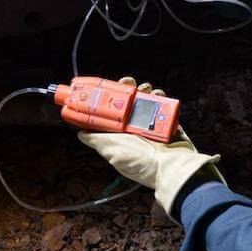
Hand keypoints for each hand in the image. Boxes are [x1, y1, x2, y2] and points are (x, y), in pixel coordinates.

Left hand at [77, 78, 222, 214]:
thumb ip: (95, 140)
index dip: (110, 98)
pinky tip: (157, 95)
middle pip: (130, 103)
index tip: (109, 87)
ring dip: (145, 91)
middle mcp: (137, 130)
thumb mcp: (112, 150)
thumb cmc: (141, 162)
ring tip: (145, 89)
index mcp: (122, 135)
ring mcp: (154, 126)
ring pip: (147, 101)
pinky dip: (161, 97)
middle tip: (129, 83)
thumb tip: (80, 133)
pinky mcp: (170, 124)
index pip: (112, 112)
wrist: (171, 167)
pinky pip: (165, 105)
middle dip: (129, 89)